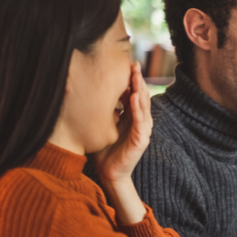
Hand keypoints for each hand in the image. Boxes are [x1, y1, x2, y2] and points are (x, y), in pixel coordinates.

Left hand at [93, 62, 151, 183]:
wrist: (109, 172)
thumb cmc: (105, 149)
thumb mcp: (103, 123)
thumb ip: (105, 109)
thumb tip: (93, 90)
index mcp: (133, 117)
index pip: (135, 94)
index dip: (133, 80)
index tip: (128, 64)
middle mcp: (140, 121)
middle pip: (141, 96)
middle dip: (138, 80)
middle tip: (134, 65)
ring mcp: (143, 130)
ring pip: (143, 106)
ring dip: (140, 90)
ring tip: (136, 76)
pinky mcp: (141, 140)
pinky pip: (141, 121)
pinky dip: (138, 108)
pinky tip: (134, 97)